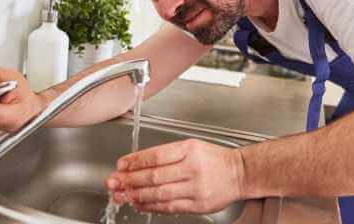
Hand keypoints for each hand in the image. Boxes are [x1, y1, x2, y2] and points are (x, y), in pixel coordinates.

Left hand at [105, 139, 244, 213]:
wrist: (239, 173)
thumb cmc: (214, 158)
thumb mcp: (191, 146)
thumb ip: (167, 154)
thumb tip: (138, 164)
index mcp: (189, 149)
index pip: (156, 156)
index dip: (135, 162)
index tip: (120, 165)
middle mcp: (192, 168)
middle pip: (154, 175)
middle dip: (130, 180)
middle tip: (113, 182)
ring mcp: (195, 188)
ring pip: (159, 193)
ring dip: (136, 195)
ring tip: (121, 195)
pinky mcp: (197, 205)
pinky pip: (169, 207)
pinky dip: (151, 206)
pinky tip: (139, 204)